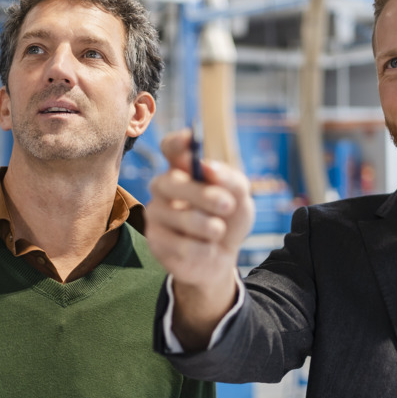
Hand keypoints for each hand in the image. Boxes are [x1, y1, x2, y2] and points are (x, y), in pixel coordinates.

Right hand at [146, 129, 254, 348]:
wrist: (222, 258)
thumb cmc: (229, 220)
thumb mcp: (241, 199)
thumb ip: (231, 180)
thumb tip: (208, 168)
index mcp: (184, 169)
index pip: (171, 148)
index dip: (177, 141)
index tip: (191, 139)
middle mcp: (164, 187)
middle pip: (172, 182)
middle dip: (203, 194)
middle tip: (227, 205)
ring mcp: (156, 213)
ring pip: (180, 216)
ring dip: (209, 226)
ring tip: (219, 231)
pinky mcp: (155, 241)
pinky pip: (181, 245)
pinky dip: (204, 249)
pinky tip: (206, 249)